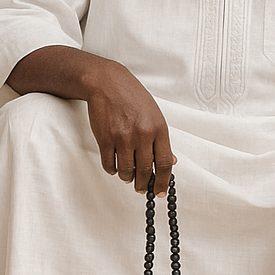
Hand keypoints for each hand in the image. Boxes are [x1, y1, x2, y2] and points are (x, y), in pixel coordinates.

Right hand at [84, 62, 175, 195]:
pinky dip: (112, 170)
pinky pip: (109, 164)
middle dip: (144, 185)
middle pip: (145, 171)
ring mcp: (122, 137)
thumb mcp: (154, 115)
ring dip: (127, 178)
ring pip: (126, 171)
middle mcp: (141, 134)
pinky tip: (115, 167)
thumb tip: (170, 162)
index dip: (164, 182)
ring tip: (128, 176)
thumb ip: (161, 140)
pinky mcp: (104, 139)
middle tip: (142, 189)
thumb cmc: (133, 98)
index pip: (164, 163)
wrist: (107, 83)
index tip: (161, 191)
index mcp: (158, 128)